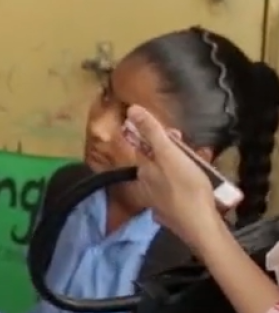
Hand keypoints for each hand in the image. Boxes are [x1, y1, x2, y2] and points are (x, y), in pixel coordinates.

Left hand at [127, 106, 231, 243]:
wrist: (202, 227)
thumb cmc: (186, 188)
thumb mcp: (169, 155)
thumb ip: (151, 133)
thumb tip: (131, 109)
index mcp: (143, 171)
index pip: (145, 147)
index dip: (160, 138)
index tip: (176, 134)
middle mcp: (146, 186)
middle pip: (159, 162)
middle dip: (176, 152)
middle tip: (194, 150)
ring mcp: (159, 202)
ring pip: (171, 176)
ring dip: (188, 166)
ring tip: (204, 163)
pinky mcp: (174, 214)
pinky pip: (181, 192)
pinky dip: (191, 184)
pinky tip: (204, 184)